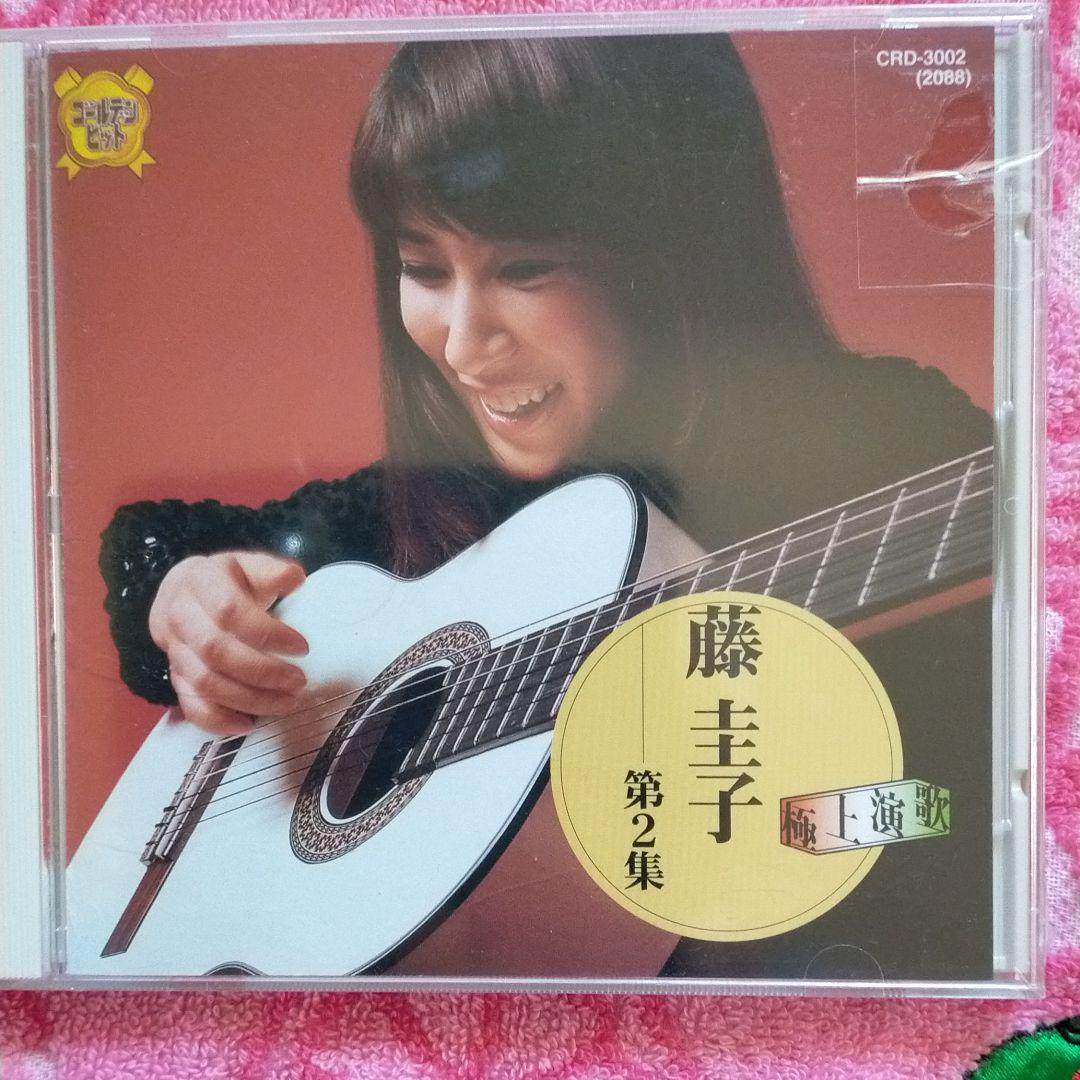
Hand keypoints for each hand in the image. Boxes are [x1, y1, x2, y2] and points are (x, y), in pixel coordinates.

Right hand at [149, 551, 308, 735]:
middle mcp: (180, 617)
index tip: (302, 647)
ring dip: (248, 698)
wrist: (181, 593)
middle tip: (297, 681)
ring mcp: (174, 650)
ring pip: (204, 682)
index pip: (229, 611)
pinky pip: (189, 704)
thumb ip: (270, 571)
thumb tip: (295, 577)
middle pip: (215, 651)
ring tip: (286, 702)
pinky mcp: (174, 676)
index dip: (267, 633)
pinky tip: (248, 723)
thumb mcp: (247, 565)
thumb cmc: (224, 581)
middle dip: (262, 671)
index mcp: (199, 582)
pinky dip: (217, 720)